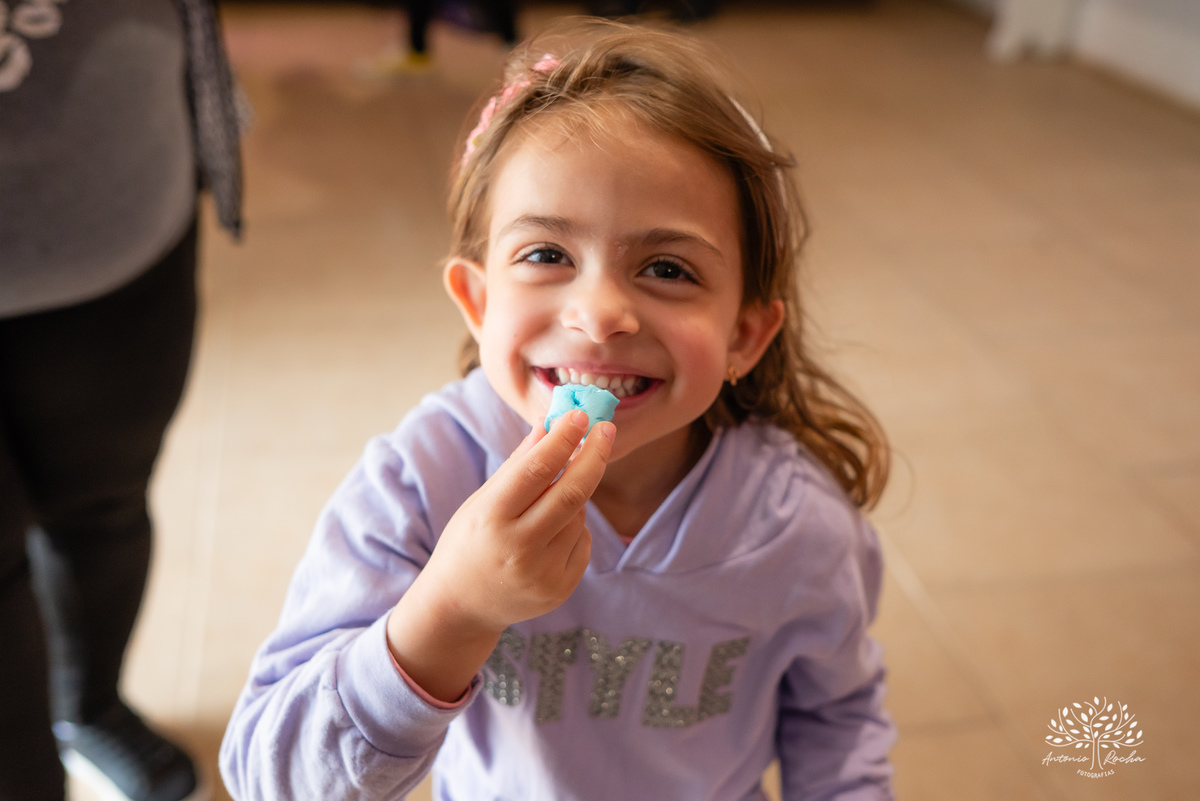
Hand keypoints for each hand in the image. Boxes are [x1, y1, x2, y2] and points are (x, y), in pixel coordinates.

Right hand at [386, 411, 614, 700]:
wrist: (459, 607)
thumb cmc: (468, 542)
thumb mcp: (482, 500)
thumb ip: (518, 464)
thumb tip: (550, 424)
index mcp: (491, 517)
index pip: (536, 470)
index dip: (563, 440)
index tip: (581, 416)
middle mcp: (518, 548)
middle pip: (572, 492)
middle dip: (594, 455)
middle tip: (606, 430)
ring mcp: (542, 573)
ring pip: (579, 515)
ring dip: (573, 498)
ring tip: (544, 508)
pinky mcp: (559, 589)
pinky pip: (582, 541)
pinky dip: (574, 528)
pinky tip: (548, 537)